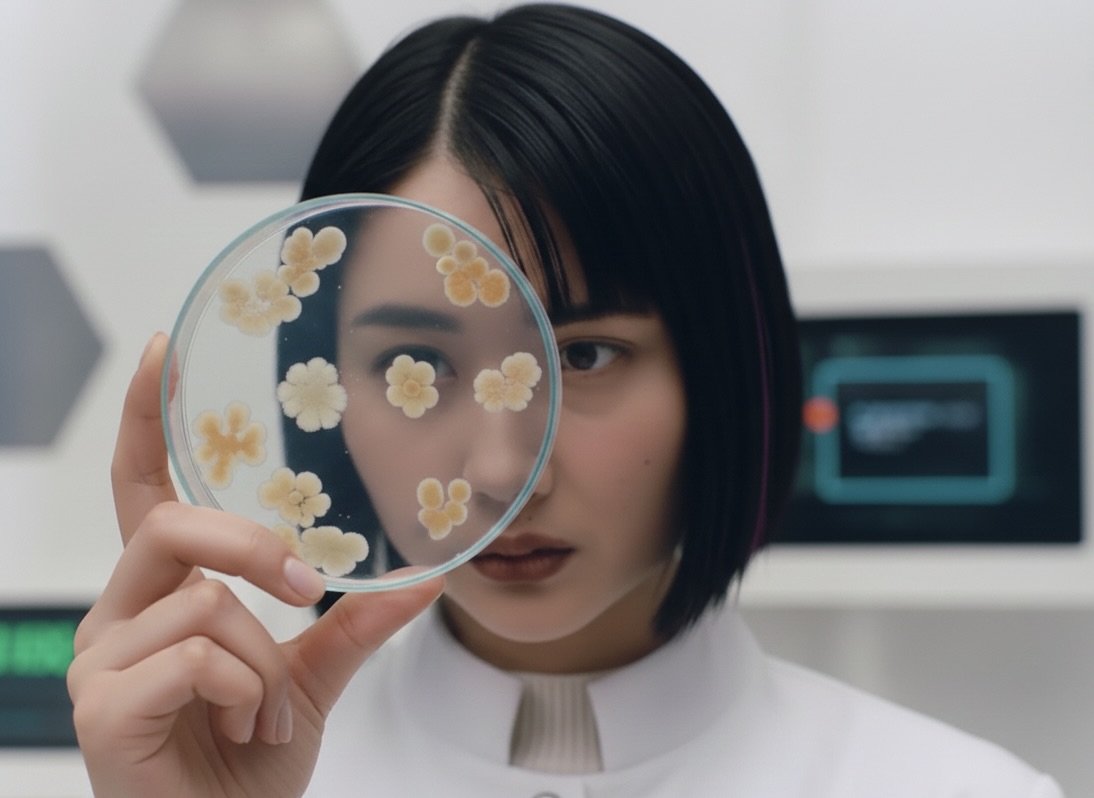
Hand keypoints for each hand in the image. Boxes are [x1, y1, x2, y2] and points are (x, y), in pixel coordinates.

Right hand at [67, 333, 442, 796]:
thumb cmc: (249, 764)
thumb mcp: (311, 679)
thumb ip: (356, 624)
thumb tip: (428, 577)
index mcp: (161, 594)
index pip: (143, 488)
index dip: (148, 419)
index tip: (166, 350)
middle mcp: (118, 613)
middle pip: (172, 523)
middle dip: (252, 549)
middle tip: (303, 591)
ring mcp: (101, 659)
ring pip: (204, 600)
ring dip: (263, 663)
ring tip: (260, 716)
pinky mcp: (101, 705)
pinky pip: (199, 655)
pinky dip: (247, 695)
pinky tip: (239, 732)